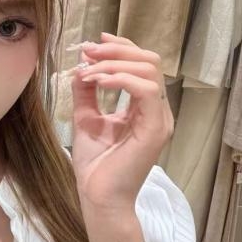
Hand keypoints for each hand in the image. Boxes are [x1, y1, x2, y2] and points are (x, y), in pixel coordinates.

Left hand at [70, 32, 173, 213]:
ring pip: (149, 71)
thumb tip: (81, 65)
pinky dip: (121, 79)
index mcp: (144, 107)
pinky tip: (99, 82)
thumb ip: (86, 92)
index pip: (141, 65)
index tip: (93, 43)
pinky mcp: (155, 129)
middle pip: (149, 61)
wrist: (98, 197)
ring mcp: (160, 119)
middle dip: (116, 50)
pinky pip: (145, 90)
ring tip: (89, 71)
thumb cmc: (96, 165)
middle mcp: (157, 110)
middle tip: (88, 52)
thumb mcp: (86, 119)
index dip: (120, 48)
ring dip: (114, 64)